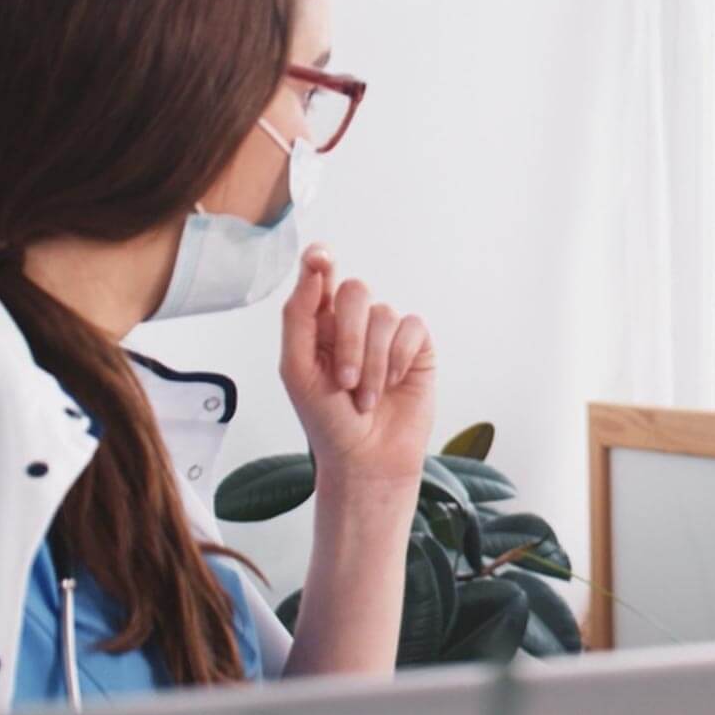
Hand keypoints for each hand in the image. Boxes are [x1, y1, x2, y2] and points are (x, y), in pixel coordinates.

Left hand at [280, 244, 435, 489]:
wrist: (366, 457)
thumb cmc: (326, 420)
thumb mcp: (296, 370)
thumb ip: (299, 316)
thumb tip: (314, 271)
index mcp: (318, 323)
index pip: (320, 275)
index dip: (320, 259)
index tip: (321, 257)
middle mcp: (353, 322)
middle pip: (356, 292)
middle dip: (349, 338)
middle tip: (345, 381)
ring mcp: (387, 334)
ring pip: (384, 316)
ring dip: (373, 362)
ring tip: (366, 396)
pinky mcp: (418, 347)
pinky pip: (412, 329)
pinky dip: (399, 359)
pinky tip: (394, 383)